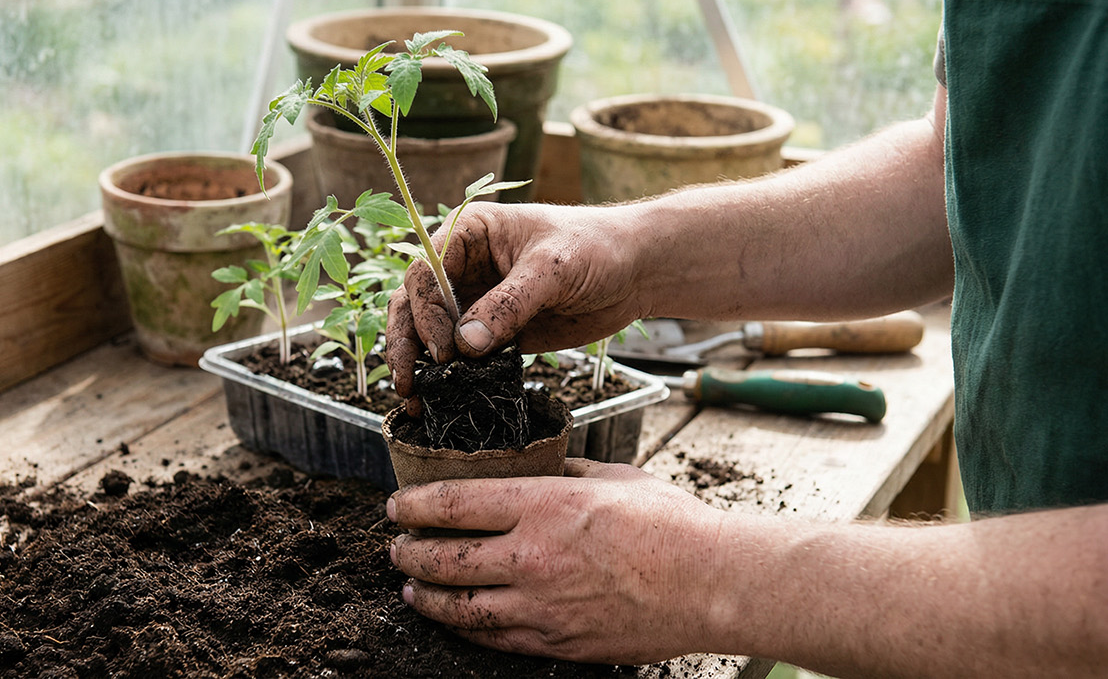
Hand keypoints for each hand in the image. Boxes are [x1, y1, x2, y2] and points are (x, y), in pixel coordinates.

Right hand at [386, 202, 645, 411]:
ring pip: (428, 333)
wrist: (635, 271)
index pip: (426, 272)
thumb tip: (467, 344)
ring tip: (414, 401)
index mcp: (468, 233)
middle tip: (409, 383)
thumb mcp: (553, 268)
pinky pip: (460, 355)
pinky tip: (438, 402)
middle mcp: (462, 266)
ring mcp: (475, 300)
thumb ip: (510, 303)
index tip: (445, 348)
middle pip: (414, 304)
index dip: (426, 311)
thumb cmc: (596, 248)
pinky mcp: (493, 332)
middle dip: (407, 343)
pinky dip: (447, 377)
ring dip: (418, 365)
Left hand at [387, 459, 725, 664]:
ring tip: (411, 585)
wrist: (712, 584)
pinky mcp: (557, 641)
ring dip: (425, 594)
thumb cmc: (672, 527)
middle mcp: (533, 557)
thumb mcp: (614, 477)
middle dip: (409, 551)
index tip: (398, 505)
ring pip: (460, 605)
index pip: (456, 502)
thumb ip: (565, 472)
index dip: (416, 504)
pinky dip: (463, 627)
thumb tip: (536, 468)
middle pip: (445, 557)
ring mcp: (542, 605)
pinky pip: (493, 638)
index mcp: (545, 506)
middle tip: (397, 545)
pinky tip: (453, 618)